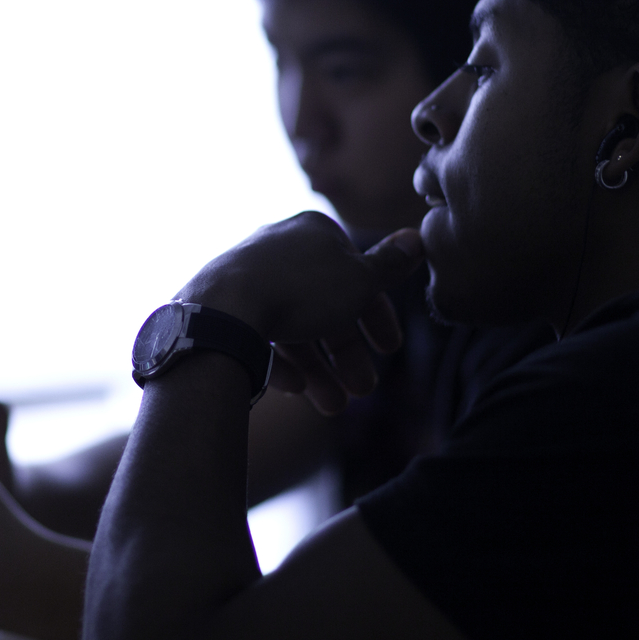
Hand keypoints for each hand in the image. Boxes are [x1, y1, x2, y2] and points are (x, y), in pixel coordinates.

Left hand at [180, 212, 424, 415]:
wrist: (223, 310)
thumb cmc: (301, 291)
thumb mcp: (360, 280)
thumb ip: (390, 265)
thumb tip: (418, 237)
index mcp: (312, 233)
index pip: (356, 273)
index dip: (377, 314)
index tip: (390, 348)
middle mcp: (277, 248)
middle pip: (323, 306)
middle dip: (347, 353)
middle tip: (364, 390)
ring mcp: (245, 277)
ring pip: (291, 326)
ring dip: (317, 369)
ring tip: (332, 406)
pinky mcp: (220, 307)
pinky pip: (256, 337)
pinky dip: (279, 363)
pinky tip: (295, 389)